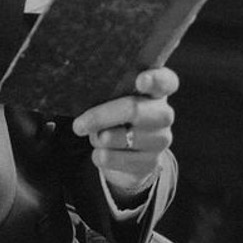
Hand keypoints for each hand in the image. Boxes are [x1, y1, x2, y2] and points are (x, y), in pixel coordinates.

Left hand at [71, 67, 177, 193]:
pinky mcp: (150, 162)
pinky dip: (98, 155)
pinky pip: (111, 158)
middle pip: (133, 110)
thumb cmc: (117, 113)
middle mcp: (164, 114)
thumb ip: (109, 90)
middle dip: (100, 116)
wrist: (128, 152)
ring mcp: (161, 140)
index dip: (154, 79)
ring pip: (116, 137)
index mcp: (159, 89)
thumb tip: (85, 95)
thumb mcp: (116, 97)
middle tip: (78, 125)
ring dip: (97, 138)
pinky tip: (102, 151)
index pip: (165, 80)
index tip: (140, 80)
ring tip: (98, 136)